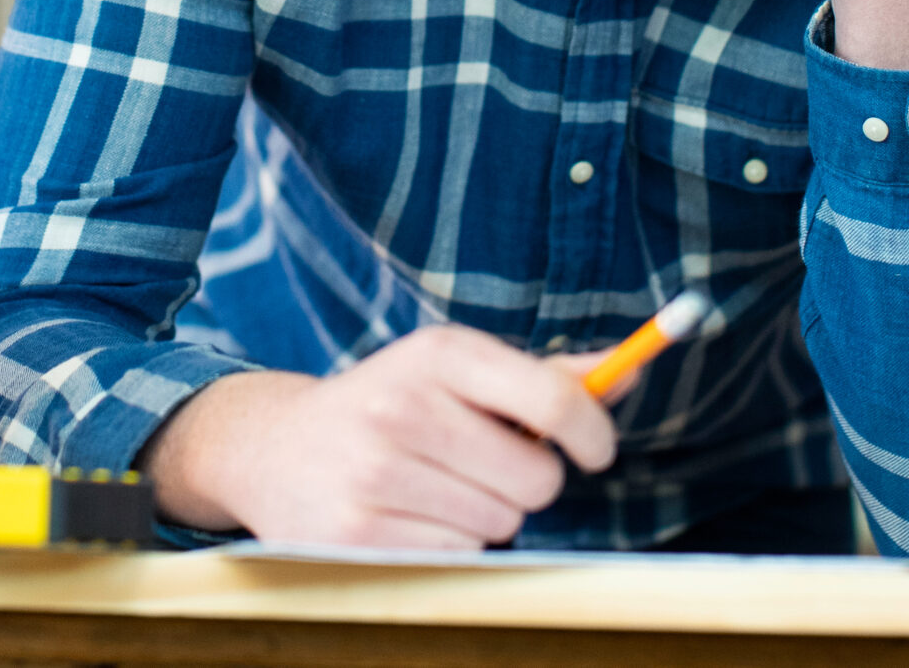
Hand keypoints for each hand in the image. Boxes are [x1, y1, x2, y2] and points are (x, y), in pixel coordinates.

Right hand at [141, 325, 616, 547]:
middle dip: (528, 480)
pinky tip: (408, 517)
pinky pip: (460, 556)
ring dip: (485, 514)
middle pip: (537, 477)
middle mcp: (403, 406)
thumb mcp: (455, 372)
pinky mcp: (358, 532)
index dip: (593, 431)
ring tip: (434, 487)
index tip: (597, 449)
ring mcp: (376, 473)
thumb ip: (545, 376)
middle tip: (485, 465)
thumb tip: (633, 367)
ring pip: (501, 522)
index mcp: (437, 353)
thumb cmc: (394, 406)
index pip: (552, 398)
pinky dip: (448, 544)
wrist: (274, 449)